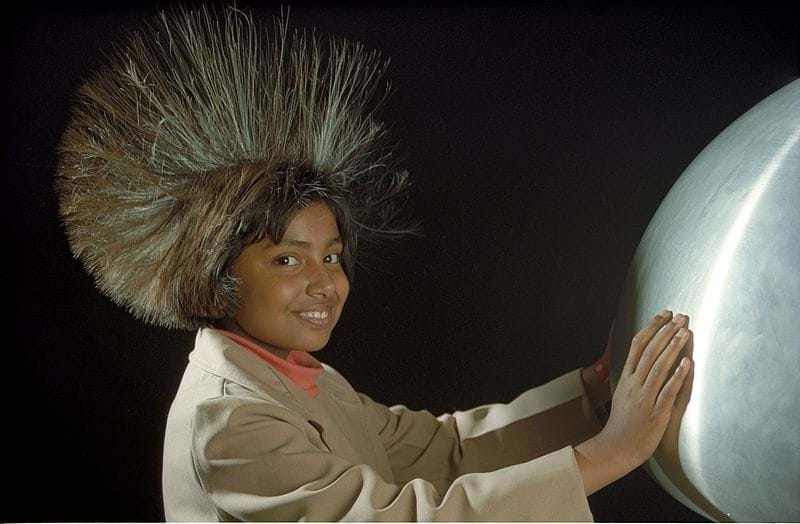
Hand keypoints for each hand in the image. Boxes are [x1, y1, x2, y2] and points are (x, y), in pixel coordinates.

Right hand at [597, 309, 692, 468]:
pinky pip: (668, 391)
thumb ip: (629, 374)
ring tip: (685, 332)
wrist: (617, 447)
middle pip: (649, 352)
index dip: (651, 327)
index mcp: (626, 377)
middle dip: (665, 332)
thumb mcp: (620, 392)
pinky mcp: (656, 412)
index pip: (637, 345)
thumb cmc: (622, 421)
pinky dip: (678, 376)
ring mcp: (644, 397)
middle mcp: (634, 384)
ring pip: (658, 367)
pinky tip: (687, 364)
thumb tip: (635, 356)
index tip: (664, 314)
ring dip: (672, 348)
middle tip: (679, 316)